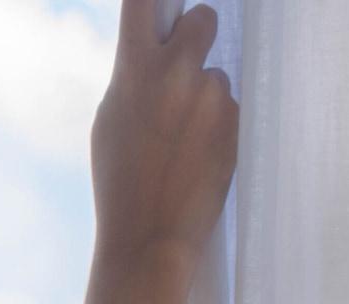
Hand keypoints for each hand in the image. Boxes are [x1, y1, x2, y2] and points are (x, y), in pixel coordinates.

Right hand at [91, 0, 237, 276]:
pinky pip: (229, 108)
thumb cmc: (121, 181)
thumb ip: (134, 78)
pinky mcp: (236, 120)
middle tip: (185, 61)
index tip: (162, 4)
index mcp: (135, 69)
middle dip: (197, 33)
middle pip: (203, 18)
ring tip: (182, 142)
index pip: (145, 0)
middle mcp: (177, 73)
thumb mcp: (111, 121)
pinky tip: (198, 158)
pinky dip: (217, 126)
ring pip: (215, 74)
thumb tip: (155, 54)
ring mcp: (212, 96)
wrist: (150, 236)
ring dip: (204, 96)